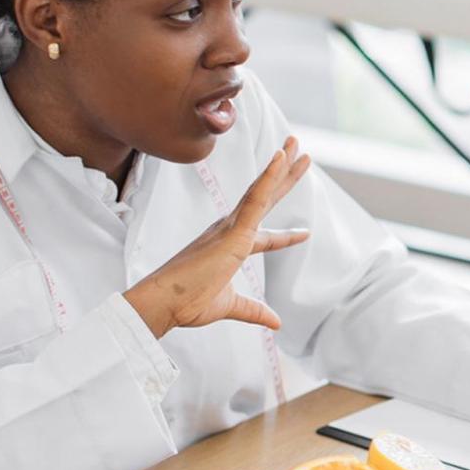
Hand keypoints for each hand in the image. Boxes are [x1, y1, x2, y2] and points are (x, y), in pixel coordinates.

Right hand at [124, 138, 311, 337]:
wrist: (164, 303)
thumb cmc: (187, 302)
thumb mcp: (230, 306)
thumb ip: (254, 311)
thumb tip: (277, 322)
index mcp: (230, 247)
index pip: (265, 238)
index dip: (286, 236)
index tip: (305, 233)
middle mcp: (230, 230)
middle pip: (265, 199)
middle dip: (284, 177)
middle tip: (301, 155)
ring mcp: (231, 227)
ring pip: (262, 190)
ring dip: (281, 167)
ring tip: (297, 146)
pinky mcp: (233, 229)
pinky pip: (256, 198)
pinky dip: (269, 177)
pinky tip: (280, 158)